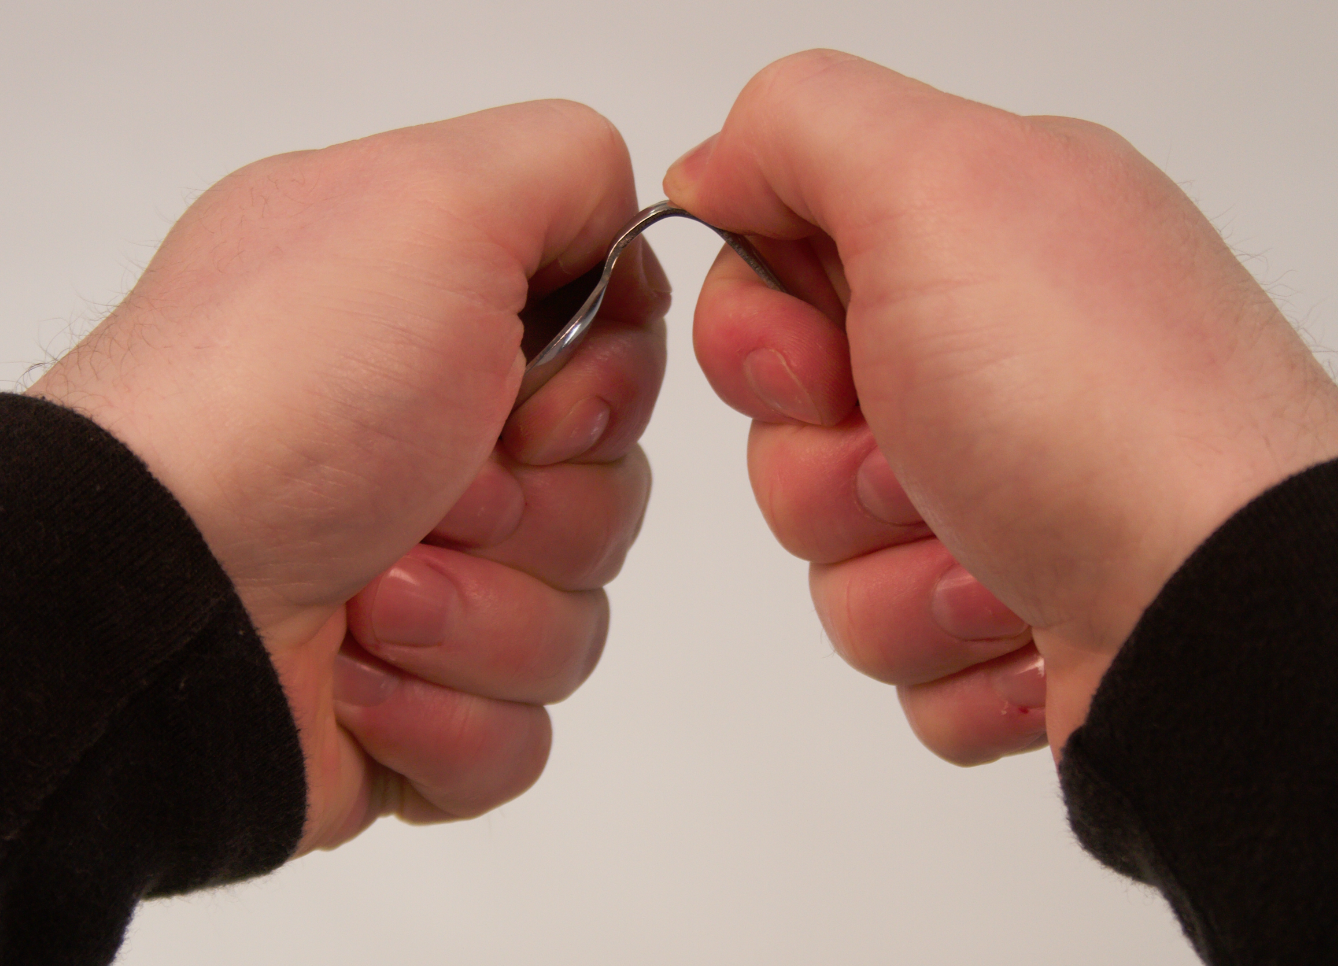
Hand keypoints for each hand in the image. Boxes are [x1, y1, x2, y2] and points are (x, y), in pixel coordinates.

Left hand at [28, 101, 668, 849]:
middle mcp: (433, 452)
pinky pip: (518, 739)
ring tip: (368, 595)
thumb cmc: (278, 402)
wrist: (149, 604)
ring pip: (576, 625)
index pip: (617, 364)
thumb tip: (621, 233)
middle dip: (534, 511)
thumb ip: (565, 167)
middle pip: (611, 498)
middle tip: (428, 494)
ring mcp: (425, 589)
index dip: (605, 391)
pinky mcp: (412, 711)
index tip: (529, 400)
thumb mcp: (427, 201)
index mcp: (439, 335)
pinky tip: (355, 680)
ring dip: (480, 616)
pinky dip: (446, 718)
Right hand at [666, 50, 1337, 761]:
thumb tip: (710, 167)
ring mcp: (1001, 495)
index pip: (775, 280)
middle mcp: (990, 364)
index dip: (760, 338)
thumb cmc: (1093, 409)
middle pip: (788, 434)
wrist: (1220, 609)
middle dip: (831, 476)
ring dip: (896, 579)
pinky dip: (947, 655)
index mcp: (974, 250)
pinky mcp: (1009, 613)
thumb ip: (801, 128)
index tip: (821, 369)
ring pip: (831, 556)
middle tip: (921, 468)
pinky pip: (892, 644)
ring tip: (1002, 567)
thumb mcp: (943, 188)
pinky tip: (1031, 628)